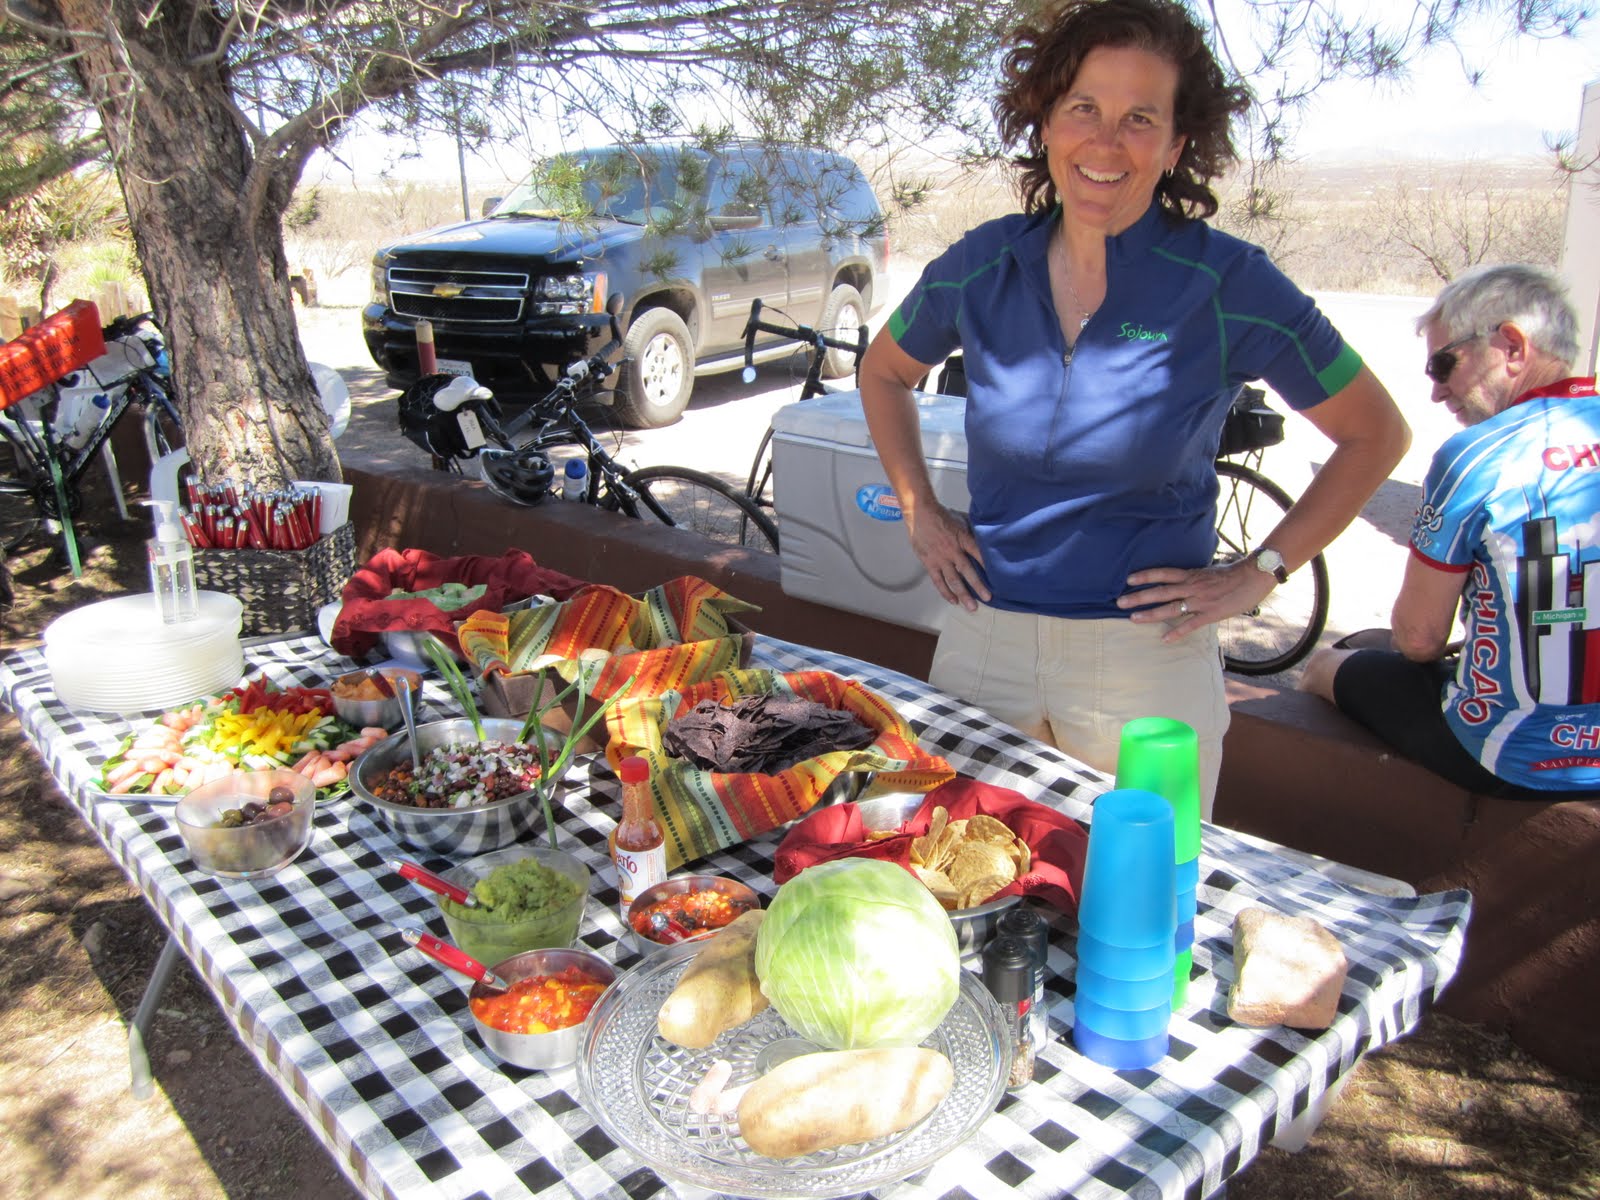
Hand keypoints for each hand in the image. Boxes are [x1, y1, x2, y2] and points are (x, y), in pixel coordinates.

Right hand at [907, 502, 988, 610]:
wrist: (920, 514)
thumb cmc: (943, 516)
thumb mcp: (961, 519)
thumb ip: (973, 530)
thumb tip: (988, 537)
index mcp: (962, 538)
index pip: (978, 553)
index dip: (987, 565)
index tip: (997, 577)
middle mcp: (952, 550)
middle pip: (967, 571)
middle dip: (978, 586)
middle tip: (987, 598)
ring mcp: (940, 558)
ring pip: (953, 580)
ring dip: (963, 594)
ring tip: (971, 607)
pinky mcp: (930, 563)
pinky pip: (938, 581)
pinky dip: (946, 592)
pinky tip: (954, 601)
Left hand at [1117, 557, 1275, 640]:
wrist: (1254, 577)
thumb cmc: (1234, 574)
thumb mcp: (1209, 572)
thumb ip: (1194, 578)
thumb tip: (1183, 581)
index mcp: (1191, 575)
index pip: (1163, 573)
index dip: (1145, 575)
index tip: (1129, 579)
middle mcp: (1192, 587)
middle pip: (1160, 591)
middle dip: (1139, 596)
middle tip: (1120, 601)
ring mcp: (1200, 601)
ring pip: (1170, 608)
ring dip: (1150, 614)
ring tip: (1133, 619)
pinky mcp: (1211, 614)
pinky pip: (1190, 625)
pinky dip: (1177, 632)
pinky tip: (1164, 639)